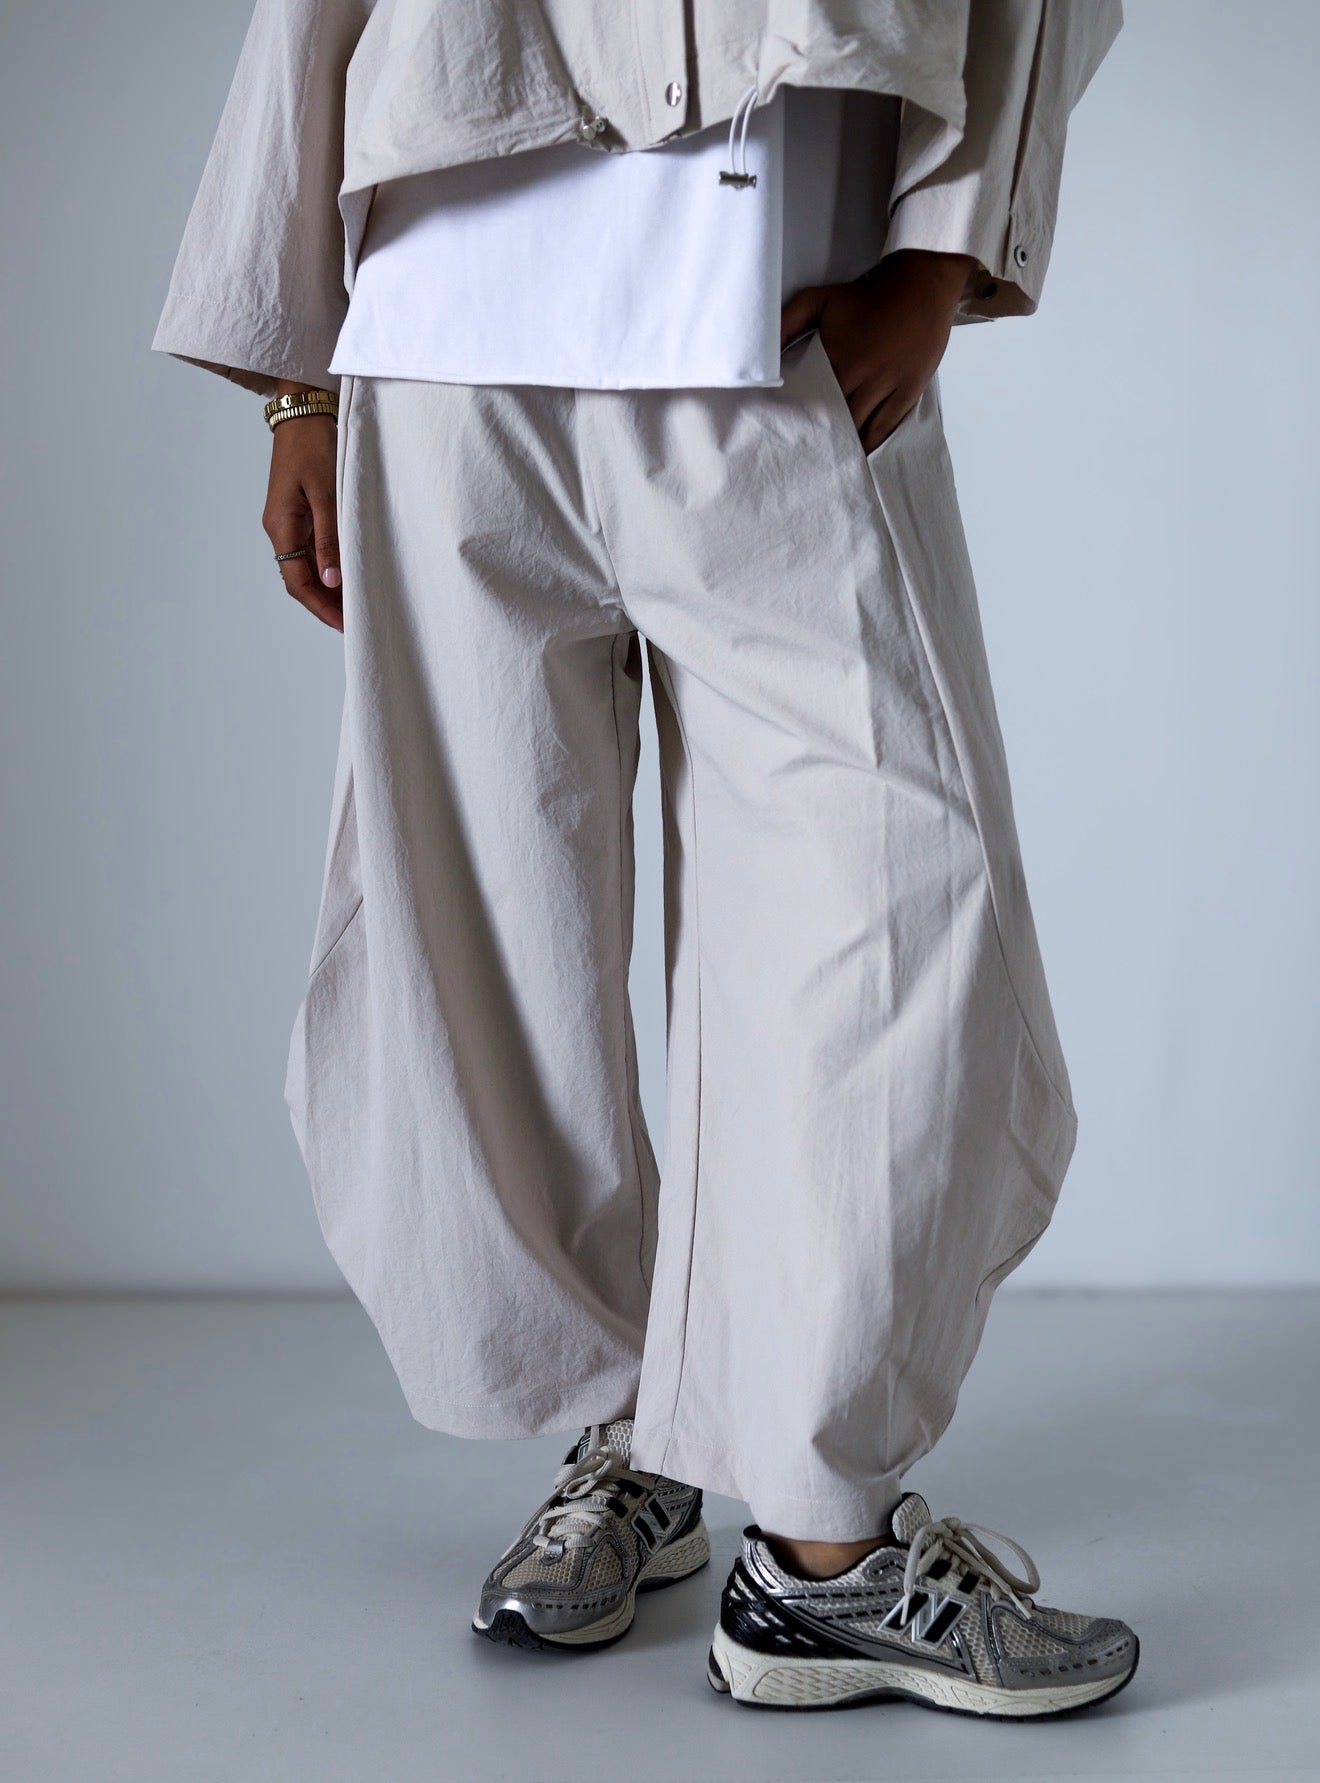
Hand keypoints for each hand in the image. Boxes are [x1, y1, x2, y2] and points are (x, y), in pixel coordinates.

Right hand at [262, 379, 342, 631]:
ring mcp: (289, 522)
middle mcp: (280, 529)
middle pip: (300, 579)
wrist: (303, 412)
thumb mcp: (327, 493)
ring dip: (328, 586)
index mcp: (282, 526)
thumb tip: (332, 580)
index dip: (320, 607)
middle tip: (354, 621)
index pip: (298, 582)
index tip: (344, 624)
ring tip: (356, 602)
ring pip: (307, 567)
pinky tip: (348, 573)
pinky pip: (312, 549)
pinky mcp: (300, 513)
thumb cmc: (314, 446)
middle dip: (325, 603)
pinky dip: (330, 565)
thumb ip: (329, 538)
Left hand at [781, 249, 977, 452]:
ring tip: (828, 461)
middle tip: (805, 455)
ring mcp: (886, 385)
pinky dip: (871, 443)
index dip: (797, 418)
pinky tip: (859, 455)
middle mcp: (860, 375)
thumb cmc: (866, 296)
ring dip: (844, 443)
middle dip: (820, 436)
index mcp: (835, 357)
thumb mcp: (819, 299)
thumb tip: (764, 353)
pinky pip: (885, 427)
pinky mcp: (908, 392)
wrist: (919, 288)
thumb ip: (787, 322)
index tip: (785, 433)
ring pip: (859, 426)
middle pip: (834, 417)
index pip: (809, 398)